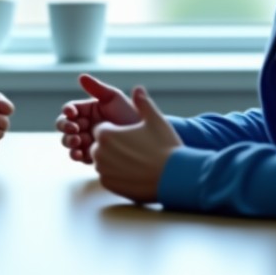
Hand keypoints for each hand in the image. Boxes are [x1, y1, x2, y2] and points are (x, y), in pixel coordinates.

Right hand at [55, 74, 139, 163]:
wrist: (145, 138)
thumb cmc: (131, 114)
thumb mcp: (115, 99)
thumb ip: (98, 88)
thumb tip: (81, 76)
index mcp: (87, 110)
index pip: (70, 109)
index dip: (68, 110)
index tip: (72, 112)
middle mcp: (84, 125)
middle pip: (64, 125)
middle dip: (66, 127)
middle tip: (74, 129)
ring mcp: (86, 141)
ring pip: (68, 141)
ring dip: (69, 141)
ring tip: (78, 141)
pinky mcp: (90, 156)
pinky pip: (78, 156)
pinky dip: (75, 155)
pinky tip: (80, 154)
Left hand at [92, 86, 181, 202]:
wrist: (175, 177)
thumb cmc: (165, 146)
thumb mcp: (155, 119)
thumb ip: (142, 103)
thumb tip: (138, 88)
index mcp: (106, 135)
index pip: (102, 129)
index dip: (117, 131)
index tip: (132, 135)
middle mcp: (100, 153)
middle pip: (100, 146)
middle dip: (113, 145)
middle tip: (136, 148)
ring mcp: (104, 171)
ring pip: (104, 162)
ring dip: (115, 160)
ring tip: (137, 160)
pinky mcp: (110, 186)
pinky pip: (108, 177)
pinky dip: (117, 174)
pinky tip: (135, 172)